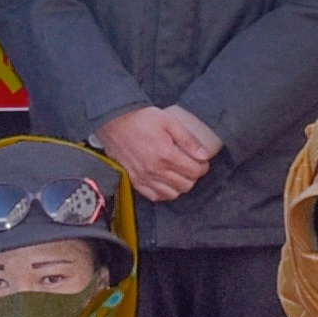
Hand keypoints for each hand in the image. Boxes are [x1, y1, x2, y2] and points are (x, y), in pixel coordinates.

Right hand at [96, 104, 224, 203]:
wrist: (113, 122)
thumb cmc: (140, 119)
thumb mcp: (168, 122)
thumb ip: (188, 139)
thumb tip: (204, 155)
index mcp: (166, 155)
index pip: (195, 172)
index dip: (203, 167)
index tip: (202, 161)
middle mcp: (155, 170)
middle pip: (186, 185)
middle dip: (193, 176)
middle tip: (192, 166)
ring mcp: (144, 178)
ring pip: (172, 194)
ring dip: (180, 185)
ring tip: (179, 173)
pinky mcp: (134, 181)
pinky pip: (155, 196)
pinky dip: (164, 192)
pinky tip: (166, 182)